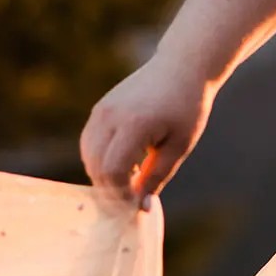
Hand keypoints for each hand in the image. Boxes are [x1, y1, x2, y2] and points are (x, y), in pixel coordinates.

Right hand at [79, 57, 215, 209]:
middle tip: (132, 201)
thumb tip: (140, 207)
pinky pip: (89, 143)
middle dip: (111, 190)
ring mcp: (101, 111)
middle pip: (96, 167)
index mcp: (133, 124)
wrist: (181, 68)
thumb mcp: (179, 146)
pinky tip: (124, 166)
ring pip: (88, 157)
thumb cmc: (187, 107)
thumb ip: (157, 177)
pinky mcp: (99, 109)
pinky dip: (100, 161)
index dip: (121, 194)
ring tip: (130, 182)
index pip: (113, 171)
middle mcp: (110, 116)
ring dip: (104, 176)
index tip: (136, 205)